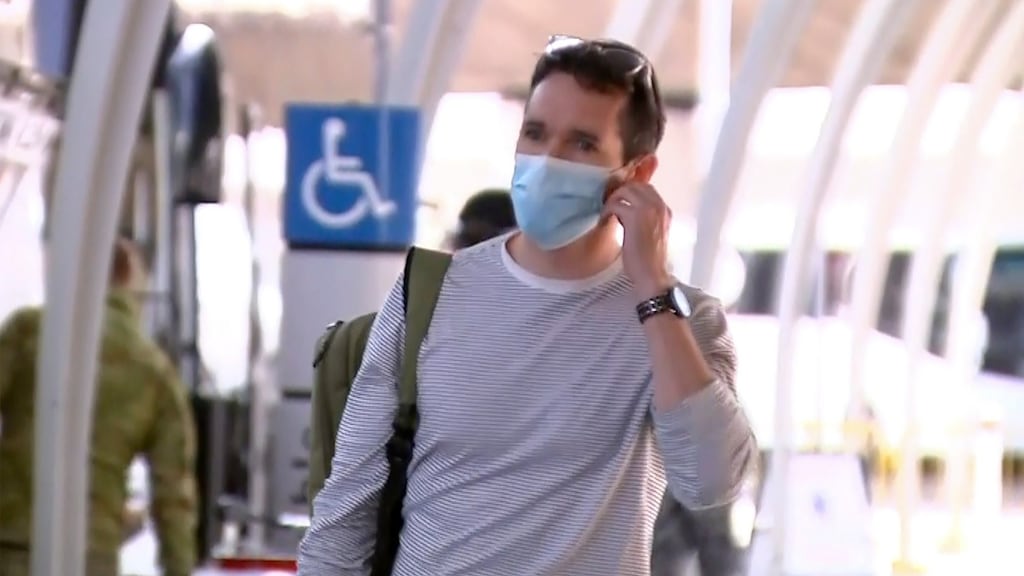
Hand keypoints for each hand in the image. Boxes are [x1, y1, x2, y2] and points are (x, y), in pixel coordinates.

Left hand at [602, 181, 673, 299]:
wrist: (652, 275)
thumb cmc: (648, 260)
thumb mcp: (650, 233)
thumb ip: (644, 219)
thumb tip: (625, 210)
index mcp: (665, 211)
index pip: (646, 188)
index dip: (630, 193)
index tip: (619, 203)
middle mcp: (659, 206)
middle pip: (635, 186)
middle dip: (620, 194)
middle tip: (610, 206)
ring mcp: (648, 209)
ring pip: (625, 191)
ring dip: (613, 200)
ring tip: (607, 213)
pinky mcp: (635, 217)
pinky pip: (616, 204)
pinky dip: (607, 211)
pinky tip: (604, 221)